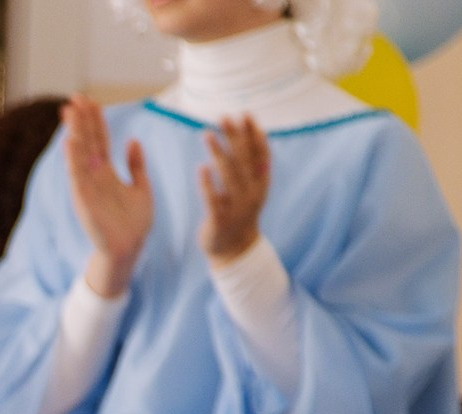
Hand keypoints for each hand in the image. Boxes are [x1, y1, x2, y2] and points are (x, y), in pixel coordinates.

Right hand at [63, 94, 151, 298]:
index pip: (100, 139)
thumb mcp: (142, 188)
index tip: (90, 100)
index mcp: (107, 172)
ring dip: (74, 133)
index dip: (95, 120)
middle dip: (81, 120)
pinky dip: (73, 160)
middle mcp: (95, 176)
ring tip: (69, 112)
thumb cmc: (134, 223)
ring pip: (80, 154)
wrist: (130, 249)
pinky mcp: (84, 201)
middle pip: (87, 141)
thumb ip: (137, 165)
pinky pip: (77, 176)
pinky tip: (70, 142)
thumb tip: (132, 141)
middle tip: (75, 97)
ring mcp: (88, 187)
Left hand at [199, 116, 270, 265]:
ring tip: (207, 134)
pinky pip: (213, 200)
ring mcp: (237, 207)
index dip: (254, 134)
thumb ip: (251, 165)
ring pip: (229, 176)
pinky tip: (201, 168)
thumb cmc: (240, 213)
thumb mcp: (251, 189)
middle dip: (234, 137)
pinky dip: (208, 184)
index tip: (245, 114)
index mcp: (261, 184)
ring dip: (218, 153)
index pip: (260, 154)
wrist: (235, 250)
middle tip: (223, 117)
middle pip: (244, 160)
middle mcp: (251, 193)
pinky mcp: (219, 220)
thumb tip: (250, 132)